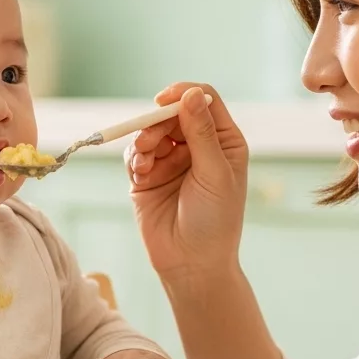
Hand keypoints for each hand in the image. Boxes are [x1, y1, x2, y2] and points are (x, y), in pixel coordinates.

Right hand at [126, 83, 249, 277]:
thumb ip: (201, 133)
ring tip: (145, 163)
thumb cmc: (215, 221)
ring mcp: (171, 160)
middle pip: (172, 113)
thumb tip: (191, 94)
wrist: (192, 264)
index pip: (203, 100)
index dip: (183, 94)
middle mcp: (197, 146)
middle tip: (150, 141)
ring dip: (144, 142)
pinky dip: (135, 158)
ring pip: (150, 131)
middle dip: (157, 123)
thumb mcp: (214, 173)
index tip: (164, 101)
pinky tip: (141, 174)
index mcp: (223, 141)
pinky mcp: (147, 176)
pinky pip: (135, 154)